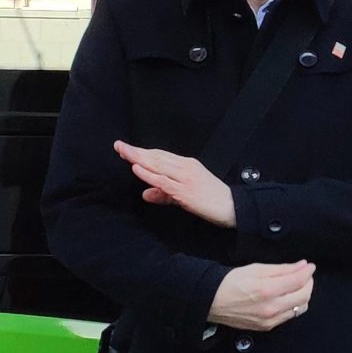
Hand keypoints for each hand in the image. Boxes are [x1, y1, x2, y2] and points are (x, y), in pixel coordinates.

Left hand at [116, 141, 234, 227]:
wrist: (233, 207)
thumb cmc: (211, 200)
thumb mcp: (184, 195)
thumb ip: (163, 194)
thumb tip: (145, 194)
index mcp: (186, 165)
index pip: (160, 155)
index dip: (142, 152)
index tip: (126, 148)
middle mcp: (185, 167)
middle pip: (156, 156)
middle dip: (136, 151)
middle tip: (118, 145)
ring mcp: (185, 178)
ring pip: (158, 165)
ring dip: (139, 158)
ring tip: (123, 152)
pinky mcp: (185, 191)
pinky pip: (163, 181)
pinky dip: (148, 174)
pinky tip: (137, 168)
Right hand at [210, 260, 315, 332]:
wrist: (212, 301)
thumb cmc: (230, 282)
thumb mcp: (256, 269)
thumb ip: (282, 269)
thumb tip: (302, 266)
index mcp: (267, 291)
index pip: (298, 281)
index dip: (307, 272)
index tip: (309, 266)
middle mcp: (271, 308)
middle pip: (304, 296)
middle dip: (308, 283)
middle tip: (305, 274)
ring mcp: (269, 320)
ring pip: (299, 308)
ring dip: (303, 295)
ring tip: (296, 285)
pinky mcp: (266, 326)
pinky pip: (288, 316)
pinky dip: (293, 305)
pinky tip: (286, 297)